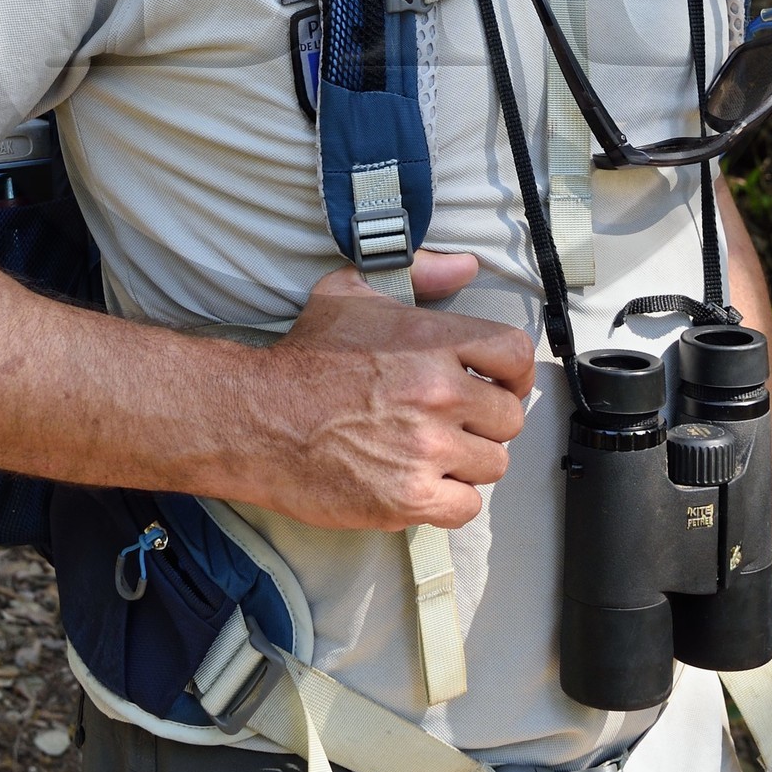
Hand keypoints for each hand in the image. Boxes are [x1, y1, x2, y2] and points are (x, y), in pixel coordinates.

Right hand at [239, 255, 534, 532]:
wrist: (256, 418)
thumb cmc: (303, 358)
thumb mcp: (352, 293)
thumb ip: (418, 272)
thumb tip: (465, 265)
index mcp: (433, 340)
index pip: (515, 356)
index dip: (512, 373)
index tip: (497, 383)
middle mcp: (438, 394)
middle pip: (510, 417)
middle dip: (487, 421)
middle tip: (456, 422)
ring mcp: (426, 450)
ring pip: (492, 464)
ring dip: (469, 461)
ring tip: (435, 453)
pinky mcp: (409, 498)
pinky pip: (466, 506)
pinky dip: (450, 499)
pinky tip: (424, 482)